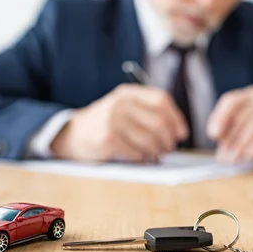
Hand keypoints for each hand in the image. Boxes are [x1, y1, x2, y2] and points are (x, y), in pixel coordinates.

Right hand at [50, 84, 187, 162]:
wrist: (71, 134)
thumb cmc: (104, 123)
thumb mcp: (122, 107)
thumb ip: (146, 111)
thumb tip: (177, 131)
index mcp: (127, 93)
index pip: (161, 100)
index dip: (176, 118)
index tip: (181, 133)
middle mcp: (120, 103)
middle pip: (158, 121)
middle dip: (168, 139)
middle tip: (169, 148)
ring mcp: (112, 121)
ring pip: (149, 139)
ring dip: (157, 151)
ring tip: (156, 155)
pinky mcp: (107, 139)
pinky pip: (135, 152)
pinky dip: (142, 158)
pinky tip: (141, 158)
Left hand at [207, 85, 252, 162]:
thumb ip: (236, 135)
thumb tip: (221, 154)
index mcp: (251, 94)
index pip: (231, 101)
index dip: (220, 117)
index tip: (213, 135)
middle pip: (242, 115)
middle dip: (231, 138)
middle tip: (224, 157)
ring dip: (242, 144)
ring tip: (235, 159)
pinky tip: (251, 155)